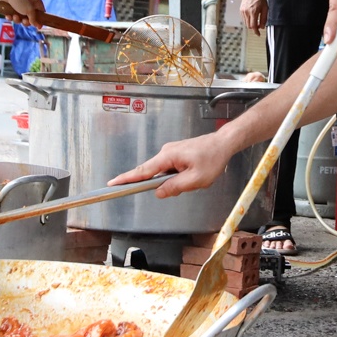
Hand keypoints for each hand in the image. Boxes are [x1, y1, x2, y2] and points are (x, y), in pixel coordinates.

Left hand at [0, 0, 44, 26]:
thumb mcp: (29, 10)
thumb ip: (34, 19)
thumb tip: (38, 26)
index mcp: (37, 4)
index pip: (42, 14)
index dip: (40, 21)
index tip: (37, 27)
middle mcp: (30, 5)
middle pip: (31, 19)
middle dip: (26, 22)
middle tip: (24, 21)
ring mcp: (21, 7)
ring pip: (21, 19)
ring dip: (17, 19)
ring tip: (14, 16)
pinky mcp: (13, 9)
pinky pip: (14, 17)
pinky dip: (11, 17)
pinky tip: (8, 15)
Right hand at [113, 132, 233, 197]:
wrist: (223, 143)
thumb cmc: (212, 158)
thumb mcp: (196, 179)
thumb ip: (175, 187)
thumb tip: (158, 192)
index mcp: (168, 156)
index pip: (143, 170)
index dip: (127, 179)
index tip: (113, 184)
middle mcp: (166, 152)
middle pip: (151, 172)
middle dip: (158, 184)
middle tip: (172, 186)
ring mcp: (170, 152)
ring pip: (162, 173)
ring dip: (173, 181)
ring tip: (193, 179)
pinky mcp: (176, 154)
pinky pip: (169, 169)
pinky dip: (175, 176)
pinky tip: (190, 177)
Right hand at [238, 0, 267, 31]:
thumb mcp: (265, 8)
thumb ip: (264, 18)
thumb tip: (262, 26)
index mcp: (253, 12)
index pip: (253, 26)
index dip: (256, 31)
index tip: (258, 34)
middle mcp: (246, 12)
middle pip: (249, 26)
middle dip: (254, 28)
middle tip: (259, 25)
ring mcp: (242, 11)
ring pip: (246, 23)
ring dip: (251, 24)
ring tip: (256, 19)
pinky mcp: (241, 9)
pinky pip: (244, 18)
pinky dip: (248, 20)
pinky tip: (252, 16)